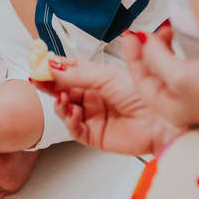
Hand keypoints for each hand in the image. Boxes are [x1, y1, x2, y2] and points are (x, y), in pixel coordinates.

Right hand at [45, 56, 173, 155]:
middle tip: (37, 79)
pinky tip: (71, 111)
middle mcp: (94, 97)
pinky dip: (69, 120)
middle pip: (64, 90)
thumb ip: (76, 74)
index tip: (39, 63)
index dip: (54, 67)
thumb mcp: (106, 76)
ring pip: (66, 109)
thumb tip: (52, 67)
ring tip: (61, 96)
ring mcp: (94, 116)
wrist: (161, 120)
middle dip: (50, 84)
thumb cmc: (143, 94)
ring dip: (59, 102)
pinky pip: (75, 128)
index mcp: (99, 78)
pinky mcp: (96, 136)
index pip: (70, 70)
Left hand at [126, 25, 198, 131]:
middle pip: (155, 72)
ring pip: (171, 66)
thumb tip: (147, 42)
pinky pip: (189, 62)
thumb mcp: (182, 77)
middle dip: (149, 49)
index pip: (140, 80)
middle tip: (152, 31)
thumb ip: (158, 58)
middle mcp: (183, 102)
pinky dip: (183, 49)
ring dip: (165, 47)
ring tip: (168, 31)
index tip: (132, 34)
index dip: (133, 55)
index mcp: (170, 107)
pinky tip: (187, 39)